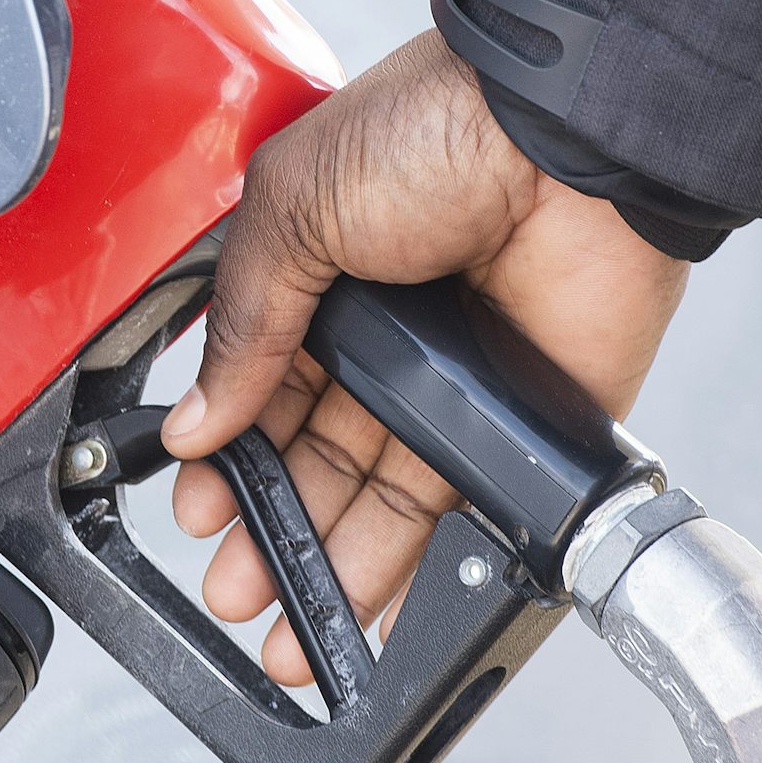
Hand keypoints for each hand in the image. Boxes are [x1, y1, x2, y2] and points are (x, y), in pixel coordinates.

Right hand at [162, 30, 687, 684]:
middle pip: (315, 458)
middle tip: (237, 590)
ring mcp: (455, 383)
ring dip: (333, 566)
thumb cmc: (434, 130)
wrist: (566, 136)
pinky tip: (378, 611)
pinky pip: (468, 506)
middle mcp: (386, 337)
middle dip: (271, 530)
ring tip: (291, 632)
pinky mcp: (524, 421)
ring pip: (383, 498)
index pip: (257, 390)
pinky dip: (428, 564)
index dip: (226, 456)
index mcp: (319, 279)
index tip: (200, 511)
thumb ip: (242, 323)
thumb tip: (195, 421)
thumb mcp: (292, 208)